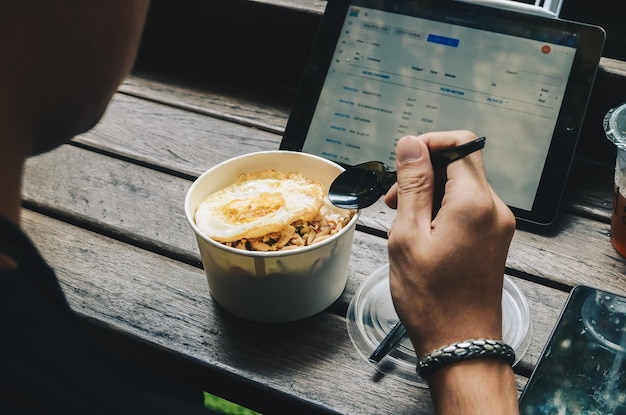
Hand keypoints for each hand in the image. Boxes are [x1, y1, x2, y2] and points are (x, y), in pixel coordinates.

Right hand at [384, 131, 515, 356]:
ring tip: (403, 219)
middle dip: (425, 171)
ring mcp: (497, 225)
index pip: (461, 144)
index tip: (403, 161)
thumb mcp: (408, 235)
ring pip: (463, 187)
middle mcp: (495, 209)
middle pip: (461, 164)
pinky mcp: (494, 240)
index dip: (429, 144)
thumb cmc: (431, 297)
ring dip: (431, 192)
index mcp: (474, 203)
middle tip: (393, 198)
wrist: (460, 343)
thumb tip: (411, 144)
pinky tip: (421, 232)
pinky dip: (443, 210)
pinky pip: (468, 208)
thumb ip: (413, 184)